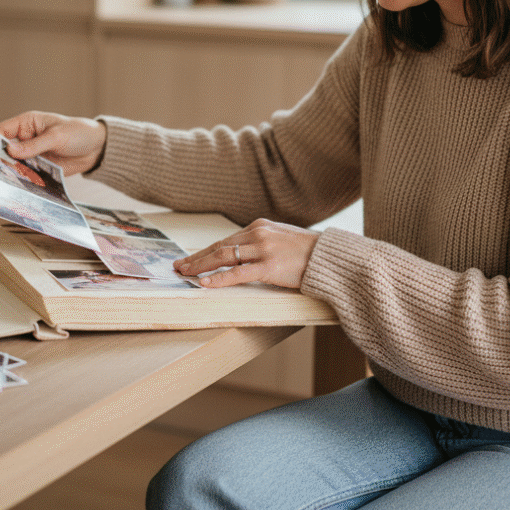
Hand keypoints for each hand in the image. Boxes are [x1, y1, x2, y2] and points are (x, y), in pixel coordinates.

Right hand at [0, 111, 106, 175]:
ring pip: (15, 164)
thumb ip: (34, 145)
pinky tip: (18, 187)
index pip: (3, 130)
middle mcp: (26, 139)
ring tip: (4, 181)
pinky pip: (27, 175)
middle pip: (5, 150)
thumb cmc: (79, 133)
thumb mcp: (57, 136)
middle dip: (0, 160)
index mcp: (27, 124)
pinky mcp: (40, 168)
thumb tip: (10, 150)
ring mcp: (32, 155)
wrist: (97, 149)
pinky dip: (23, 180)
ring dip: (11, 172)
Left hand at [174, 218, 319, 288]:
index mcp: (259, 226)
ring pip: (223, 257)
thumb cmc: (309, 252)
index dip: (205, 251)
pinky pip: (238, 273)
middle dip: (196, 258)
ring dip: (200, 266)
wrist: (330, 257)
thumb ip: (263, 242)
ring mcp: (263, 249)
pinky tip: (204, 283)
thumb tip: (244, 253)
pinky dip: (218, 278)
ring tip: (185, 274)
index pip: (225, 240)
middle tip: (178, 267)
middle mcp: (258, 234)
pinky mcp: (269, 267)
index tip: (190, 259)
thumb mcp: (282, 239)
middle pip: (219, 246)